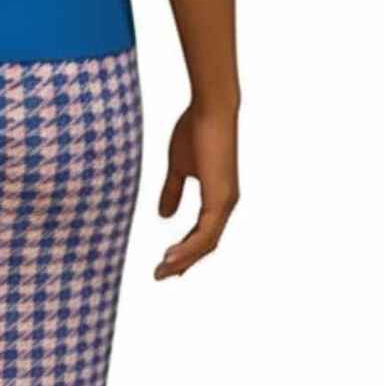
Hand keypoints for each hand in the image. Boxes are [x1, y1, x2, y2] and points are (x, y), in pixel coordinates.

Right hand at [155, 104, 238, 279]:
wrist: (210, 110)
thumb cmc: (195, 131)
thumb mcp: (178, 167)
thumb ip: (173, 191)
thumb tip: (164, 216)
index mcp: (217, 197)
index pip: (201, 233)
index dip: (184, 250)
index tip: (166, 264)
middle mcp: (224, 204)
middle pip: (205, 244)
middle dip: (182, 262)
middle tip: (160, 276)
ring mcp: (225, 202)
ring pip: (206, 243)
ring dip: (183, 259)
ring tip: (162, 271)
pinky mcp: (221, 198)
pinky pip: (205, 233)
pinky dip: (188, 248)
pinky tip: (171, 256)